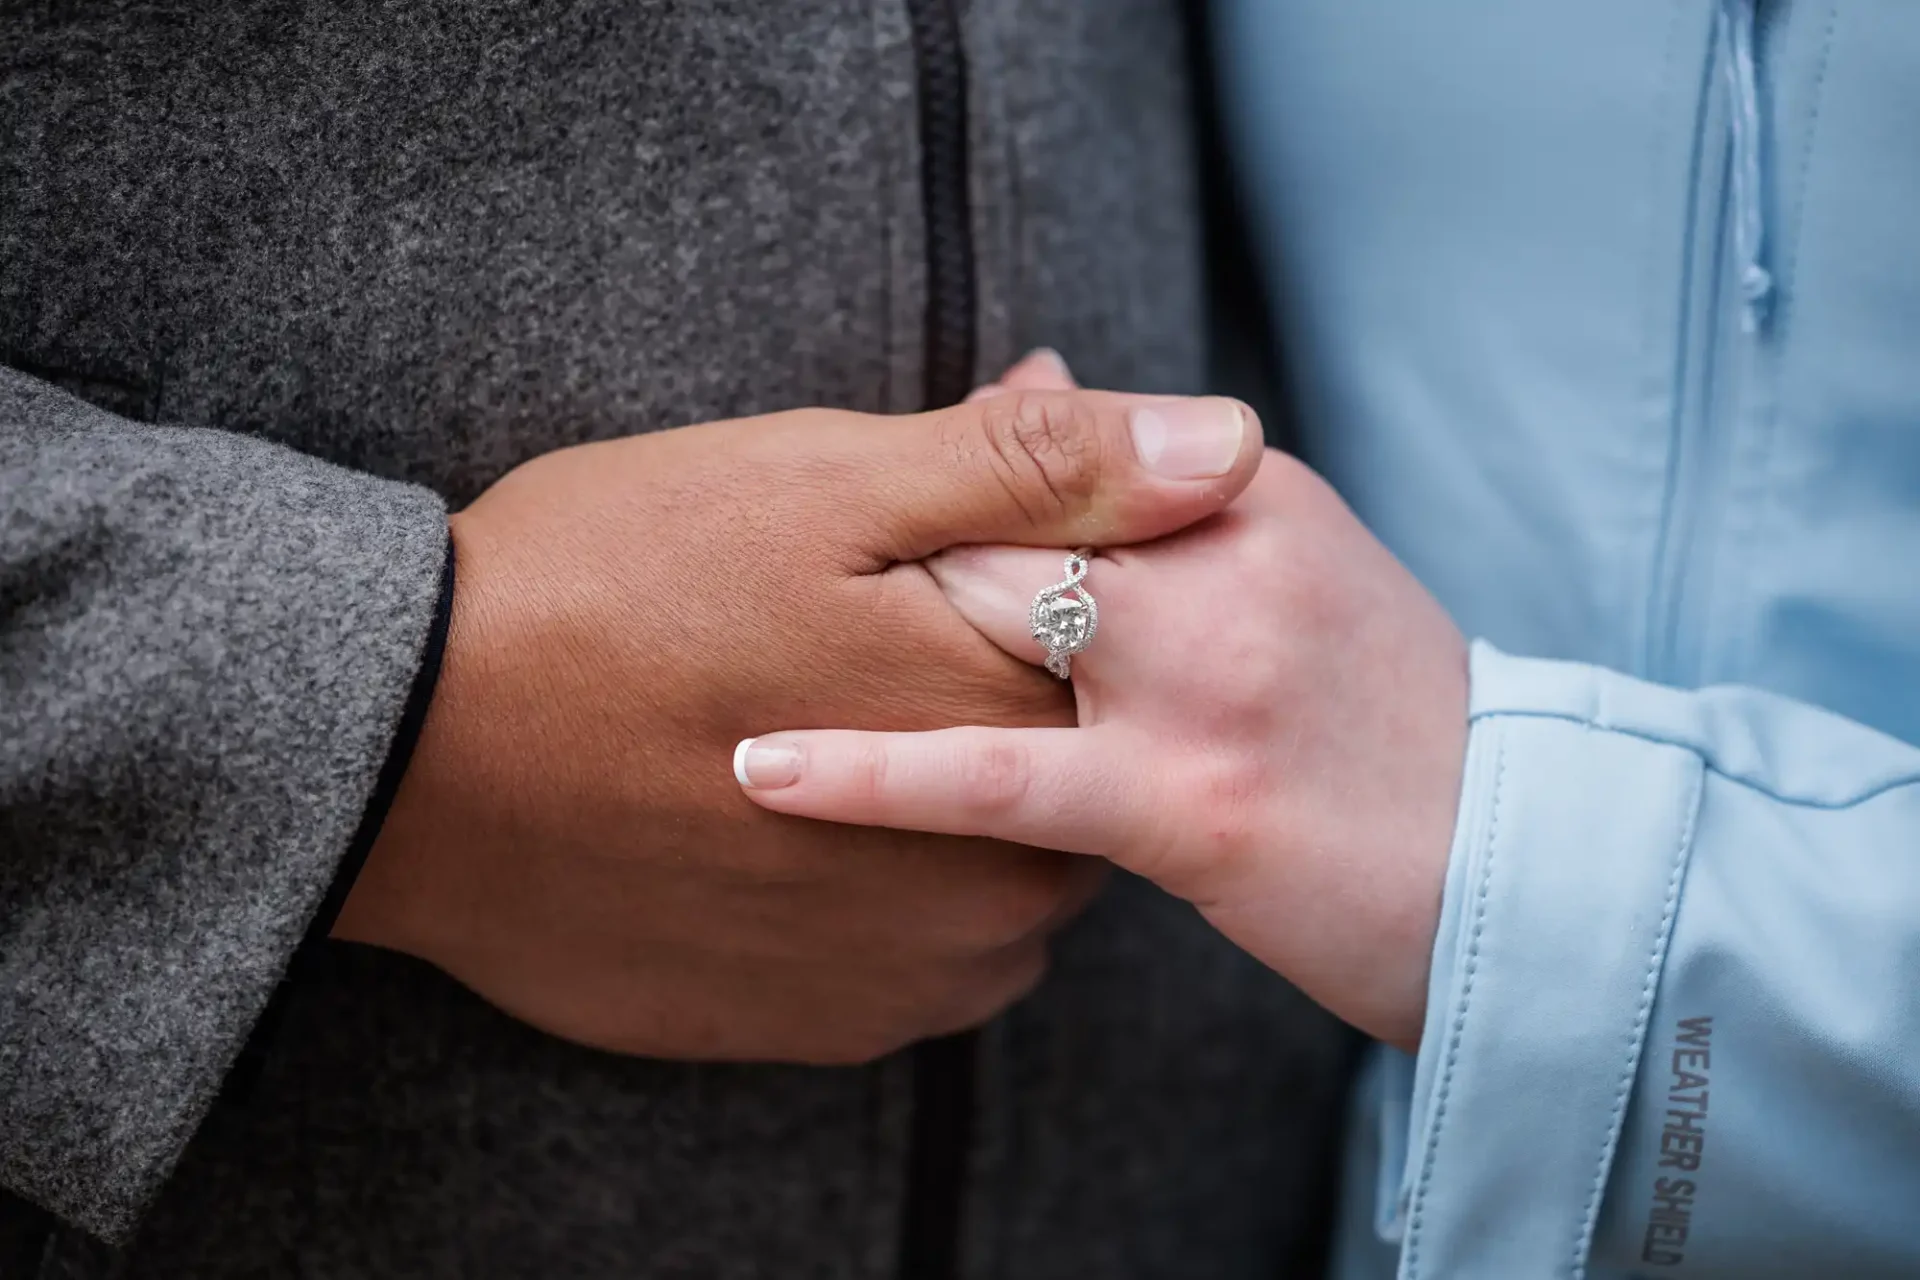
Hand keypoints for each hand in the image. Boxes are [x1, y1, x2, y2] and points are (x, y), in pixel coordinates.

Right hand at [333, 383, 1263, 1062]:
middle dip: (997, 705)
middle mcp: (989, 874)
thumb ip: (1038, 471)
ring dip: (951, 813)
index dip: (1051, 596)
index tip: (945, 574)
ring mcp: (908, 972)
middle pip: (1070, 778)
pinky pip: (921, 960)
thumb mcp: (822, 478)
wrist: (405, 757)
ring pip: (1004, 876)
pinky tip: (791, 834)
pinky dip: (886, 895)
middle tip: (855, 645)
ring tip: (815, 728)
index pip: (1131, 661)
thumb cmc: (611, 588)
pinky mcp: (824, 1028)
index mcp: (1009, 721)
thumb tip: (1228, 446)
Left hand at [731, 450, 1467, 1050]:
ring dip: (851, 629)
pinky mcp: (1186, 802)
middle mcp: (1222, 557)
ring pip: (990, 614)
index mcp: (1245, 492)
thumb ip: (1161, 483)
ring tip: (722, 642)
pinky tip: (763, 770)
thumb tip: (1045, 374)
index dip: (932, 478)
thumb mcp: (1291, 562)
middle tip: (740, 578)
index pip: (1053, 449)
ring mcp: (1207, 677)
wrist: (1524, 870)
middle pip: (1003, 515)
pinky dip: (869, 771)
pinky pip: (997, 778)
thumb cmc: (1383, 723)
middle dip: (870, 545)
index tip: (829, 498)